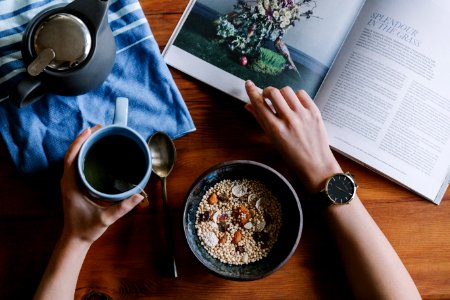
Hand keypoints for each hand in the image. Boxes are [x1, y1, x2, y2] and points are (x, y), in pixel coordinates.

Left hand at [60, 126, 142, 244]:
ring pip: (75, 157)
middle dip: (85, 138)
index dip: (79, 142)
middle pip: (73, 153)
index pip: (71, 157)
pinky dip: (86, 154)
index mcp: (70, 184)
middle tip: (100, 128)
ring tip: (100, 135)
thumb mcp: (105, 218)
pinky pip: (78, 164)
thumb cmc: (86, 229)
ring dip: (85, 145)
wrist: (75, 239)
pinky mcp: (75, 185)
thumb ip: (122, 207)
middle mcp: (68, 180)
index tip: (90, 130)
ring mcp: (70, 182)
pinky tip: (97, 151)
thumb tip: (139, 195)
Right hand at [245, 80, 341, 191]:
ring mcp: (302, 114)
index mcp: (275, 129)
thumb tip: (248, 106)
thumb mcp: (272, 139)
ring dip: (281, 93)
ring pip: (287, 90)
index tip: (248, 84)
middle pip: (273, 92)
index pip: (259, 103)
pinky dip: (295, 96)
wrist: (315, 164)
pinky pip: (301, 93)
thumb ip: (260, 120)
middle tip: (268, 96)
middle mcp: (288, 119)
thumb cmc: (292, 155)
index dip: (252, 91)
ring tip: (283, 102)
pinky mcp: (314, 111)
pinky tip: (295, 104)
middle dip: (267, 91)